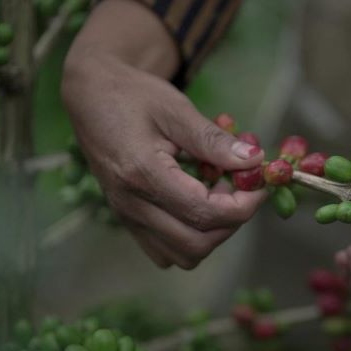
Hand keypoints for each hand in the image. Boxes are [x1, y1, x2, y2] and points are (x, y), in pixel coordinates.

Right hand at [61, 2, 266, 268]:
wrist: (90, 97)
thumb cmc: (133, 96)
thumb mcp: (176, 109)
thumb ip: (214, 140)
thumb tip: (254, 162)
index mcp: (142, 174)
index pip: (204, 212)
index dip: (242, 205)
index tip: (260, 184)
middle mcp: (131, 204)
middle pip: (196, 243)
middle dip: (231, 222)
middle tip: (242, 190)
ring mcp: (126, 217)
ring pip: (183, 255)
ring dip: (212, 233)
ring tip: (220, 196)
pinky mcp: (127, 220)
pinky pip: (165, 251)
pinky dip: (192, 238)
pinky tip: (198, 205)